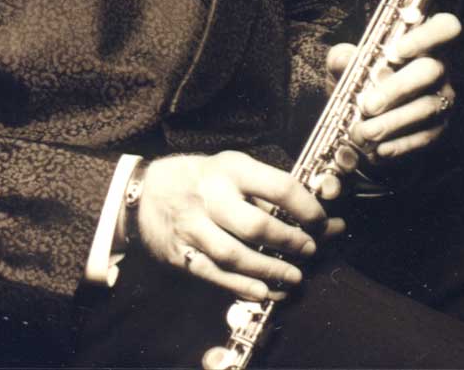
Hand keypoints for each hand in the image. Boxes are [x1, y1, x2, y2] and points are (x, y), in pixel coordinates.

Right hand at [134, 151, 342, 301]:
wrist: (142, 194)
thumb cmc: (200, 179)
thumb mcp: (233, 169)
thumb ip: (270, 192)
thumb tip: (320, 217)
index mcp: (232, 170)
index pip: (279, 187)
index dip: (307, 208)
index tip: (322, 221)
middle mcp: (212, 198)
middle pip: (257, 226)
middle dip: (290, 242)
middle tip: (310, 250)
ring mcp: (194, 228)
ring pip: (236, 256)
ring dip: (270, 270)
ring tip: (294, 277)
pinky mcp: (181, 255)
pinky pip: (215, 275)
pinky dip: (242, 287)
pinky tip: (264, 293)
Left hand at [328, 10, 461, 168]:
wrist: (369, 116)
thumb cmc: (364, 79)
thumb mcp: (349, 64)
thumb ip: (344, 58)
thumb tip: (343, 59)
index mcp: (424, 41)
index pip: (444, 27)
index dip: (425, 36)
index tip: (396, 51)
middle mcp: (440, 67)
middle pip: (431, 70)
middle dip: (398, 87)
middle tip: (368, 104)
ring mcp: (443, 98)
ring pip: (427, 107)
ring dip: (393, 122)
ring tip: (363, 133)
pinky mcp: (438, 128)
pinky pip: (425, 136)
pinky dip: (400, 145)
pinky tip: (378, 150)